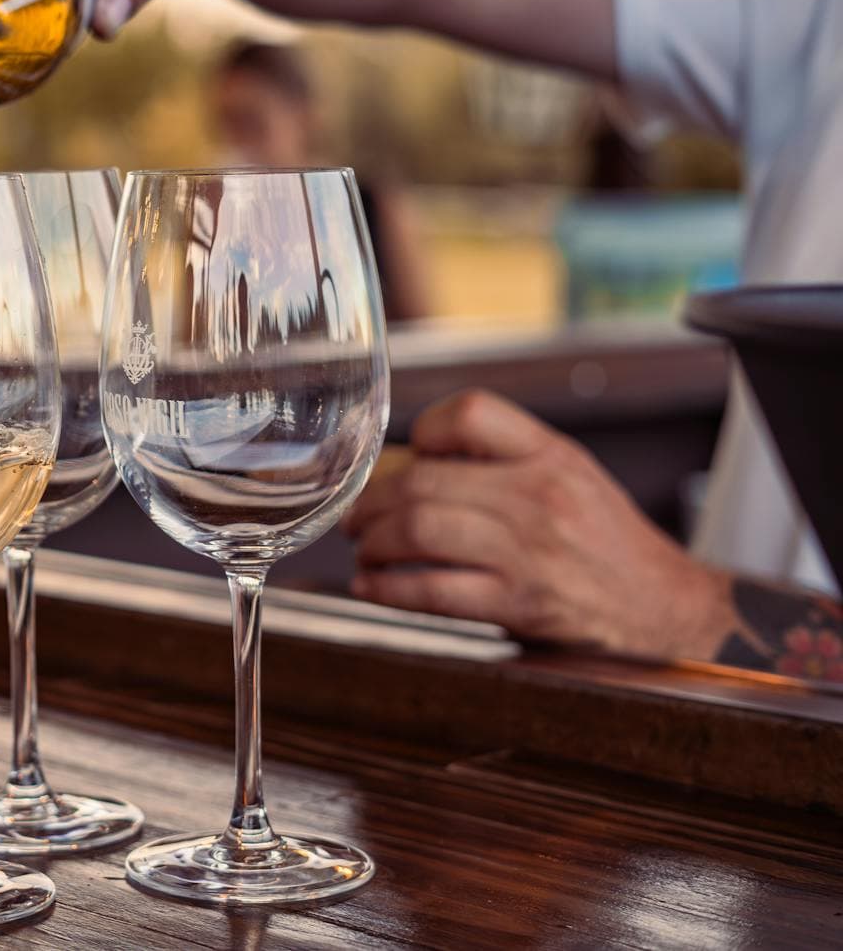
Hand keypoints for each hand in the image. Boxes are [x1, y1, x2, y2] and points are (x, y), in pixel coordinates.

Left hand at [344, 390, 735, 661]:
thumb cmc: (606, 543)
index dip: (422, 431)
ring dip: (373, 541)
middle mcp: (539, 496)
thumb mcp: (569, 478)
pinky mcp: (520, 603)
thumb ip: (501, 461)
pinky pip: (433, 590)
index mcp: (551, 455)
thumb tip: (406, 461)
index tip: (401, 458)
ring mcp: (529, 552)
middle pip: (424, 480)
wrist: (668, 610)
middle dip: (371, 501)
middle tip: (355, 515)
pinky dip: (388, 588)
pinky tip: (371, 586)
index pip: (470, 412)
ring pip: (419, 531)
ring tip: (363, 548)